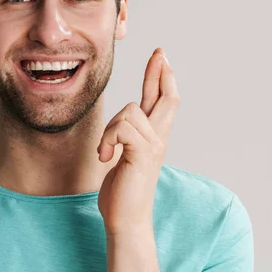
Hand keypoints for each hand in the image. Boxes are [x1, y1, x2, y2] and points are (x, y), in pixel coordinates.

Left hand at [97, 48, 178, 234]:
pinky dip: (106, 140)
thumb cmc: (123, 190)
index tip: (161, 57)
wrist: (126, 218)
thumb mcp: (126, 155)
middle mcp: (159, 139)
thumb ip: (129, 136)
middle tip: (161, 52)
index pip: (163, 100)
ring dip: (109, 129)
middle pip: (167, 97)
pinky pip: (121, 128)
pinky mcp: (142, 154)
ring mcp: (154, 146)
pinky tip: (104, 157)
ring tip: (105, 152)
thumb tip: (128, 118)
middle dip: (161, 72)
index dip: (162, 78)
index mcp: (154, 137)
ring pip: (129, 110)